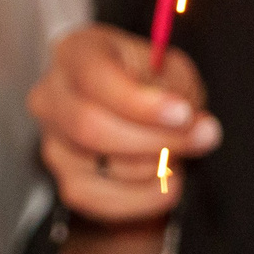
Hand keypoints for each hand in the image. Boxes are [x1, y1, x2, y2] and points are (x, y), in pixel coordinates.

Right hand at [27, 24, 220, 225]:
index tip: (183, 114)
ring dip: (158, 165)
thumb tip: (197, 126)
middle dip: (155, 138)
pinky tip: (167, 182)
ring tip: (182, 152)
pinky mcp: (67, 182)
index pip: (94, 78)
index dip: (140, 102)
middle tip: (201, 137)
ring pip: (105, 165)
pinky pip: (105, 200)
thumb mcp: (170, 68)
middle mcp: (52, 96)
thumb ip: (180, 91)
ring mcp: (54, 142)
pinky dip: (146, 196)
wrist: (135, 116)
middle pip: (91, 127)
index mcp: (76, 53)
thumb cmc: (149, 83)